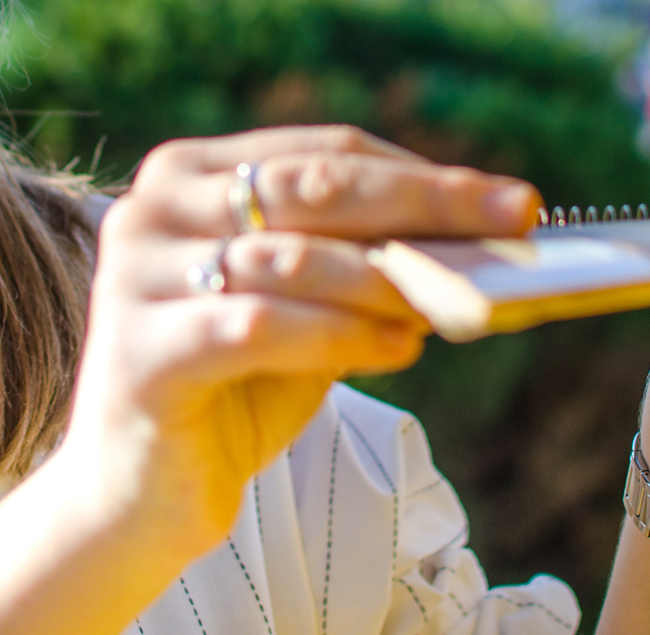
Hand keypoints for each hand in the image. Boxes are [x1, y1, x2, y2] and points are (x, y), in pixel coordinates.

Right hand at [53, 126, 537, 562]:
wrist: (138, 495)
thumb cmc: (231, 391)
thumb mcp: (307, 309)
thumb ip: (363, 266)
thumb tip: (477, 242)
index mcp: (187, 174)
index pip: (323, 154)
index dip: (423, 172)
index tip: (512, 199)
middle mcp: (151, 209)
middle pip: (313, 188)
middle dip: (426, 204)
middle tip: (513, 220)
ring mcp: (136, 277)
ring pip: (291, 257)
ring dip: (388, 280)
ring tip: (456, 306)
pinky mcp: (141, 350)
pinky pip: (260, 327)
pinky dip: (341, 335)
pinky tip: (398, 348)